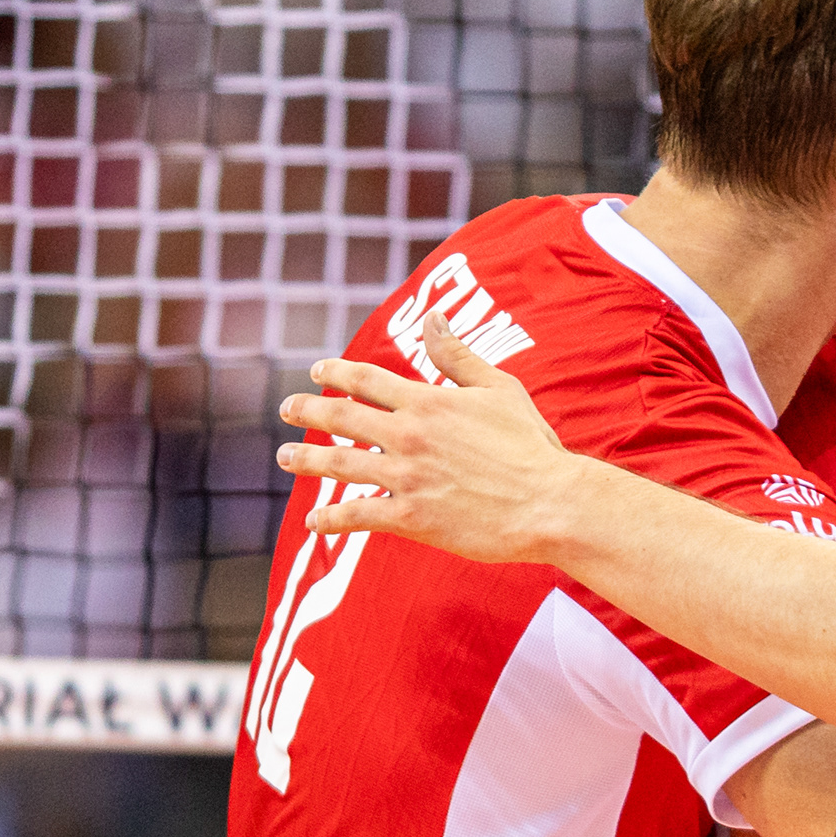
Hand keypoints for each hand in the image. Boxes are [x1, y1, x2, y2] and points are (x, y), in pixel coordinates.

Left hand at [278, 326, 585, 559]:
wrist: (549, 503)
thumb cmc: (531, 446)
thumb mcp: (498, 388)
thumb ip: (457, 355)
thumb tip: (435, 316)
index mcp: (427, 401)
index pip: (366, 379)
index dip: (335, 373)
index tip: (316, 372)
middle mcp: (408, 436)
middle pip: (341, 417)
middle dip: (307, 410)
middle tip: (286, 408)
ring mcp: (405, 477)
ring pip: (339, 464)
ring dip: (307, 459)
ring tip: (286, 457)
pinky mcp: (411, 518)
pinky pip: (357, 515)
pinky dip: (331, 517)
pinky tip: (314, 520)